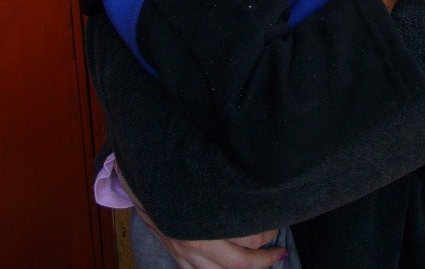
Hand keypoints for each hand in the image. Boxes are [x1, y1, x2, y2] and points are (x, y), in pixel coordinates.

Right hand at [122, 168, 286, 268]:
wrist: (143, 169)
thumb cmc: (178, 167)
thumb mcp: (207, 170)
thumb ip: (230, 181)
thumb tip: (259, 179)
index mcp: (208, 218)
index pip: (249, 238)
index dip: (268, 233)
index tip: (277, 222)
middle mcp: (196, 240)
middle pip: (240, 261)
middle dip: (264, 259)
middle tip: (280, 250)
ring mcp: (185, 250)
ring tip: (265, 262)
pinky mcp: (176, 252)